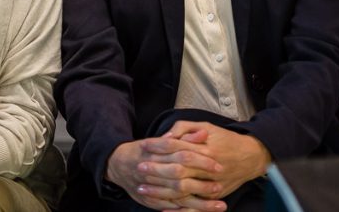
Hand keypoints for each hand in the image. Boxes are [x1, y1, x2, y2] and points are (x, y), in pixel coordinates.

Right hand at [106, 139, 225, 210]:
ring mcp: (150, 185)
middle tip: (219, 183)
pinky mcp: (151, 200)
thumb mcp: (160, 140)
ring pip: (177, 193)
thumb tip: (204, 133)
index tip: (217, 163)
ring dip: (200, 201)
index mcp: (154, 149)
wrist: (117, 165)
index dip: (200, 158)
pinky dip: (187, 211)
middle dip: (201, 180)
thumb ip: (183, 136)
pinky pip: (171, 207)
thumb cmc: (142, 151)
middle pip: (179, 173)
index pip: (180, 151)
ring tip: (221, 203)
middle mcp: (151, 167)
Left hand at [142, 122, 270, 198]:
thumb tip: (164, 138)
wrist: (251, 157)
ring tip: (142, 189)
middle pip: (178, 171)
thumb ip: (184, 129)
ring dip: (161, 192)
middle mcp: (209, 168)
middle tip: (139, 169)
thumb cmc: (225, 139)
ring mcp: (212, 185)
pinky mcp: (214, 196)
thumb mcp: (205, 126)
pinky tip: (162, 210)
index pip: (177, 148)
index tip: (143, 146)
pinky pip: (194, 206)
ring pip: (183, 191)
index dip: (159, 148)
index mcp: (205, 149)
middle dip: (156, 172)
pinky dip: (178, 210)